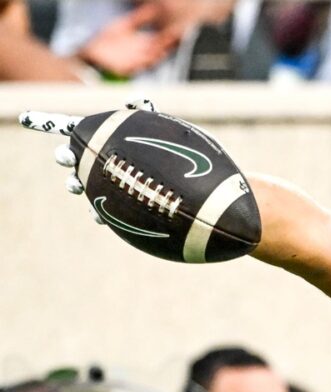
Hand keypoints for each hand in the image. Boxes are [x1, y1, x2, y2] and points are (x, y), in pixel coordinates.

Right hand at [19, 98, 157, 221]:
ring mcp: (99, 180)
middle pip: (68, 157)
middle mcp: (93, 158)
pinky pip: (97, 210)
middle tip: (69, 158)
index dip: (45, 122)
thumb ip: (142, 110)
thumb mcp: (151, 125)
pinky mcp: (109, 202)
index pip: (67, 127)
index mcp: (96, 138)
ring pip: (76, 184)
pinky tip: (99, 217)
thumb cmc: (159, 147)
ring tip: (76, 186)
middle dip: (64, 156)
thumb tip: (134, 100)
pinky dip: (95, 213)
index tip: (26, 118)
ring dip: (72, 184)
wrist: (170, 179)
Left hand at [77, 4, 178, 76]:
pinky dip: (142, 64)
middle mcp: (142, 53)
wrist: (91, 47)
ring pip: (150, 60)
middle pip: (159, 50)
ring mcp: (135, 62)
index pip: (161, 40)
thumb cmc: (108, 37)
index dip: (169, 36)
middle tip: (175, 39)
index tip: (178, 30)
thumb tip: (154, 8)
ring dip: (157, 56)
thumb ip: (140, 18)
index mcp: (144, 43)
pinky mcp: (126, 69)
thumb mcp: (125, 25)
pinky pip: (136, 67)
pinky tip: (147, 58)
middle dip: (167, 45)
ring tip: (164, 49)